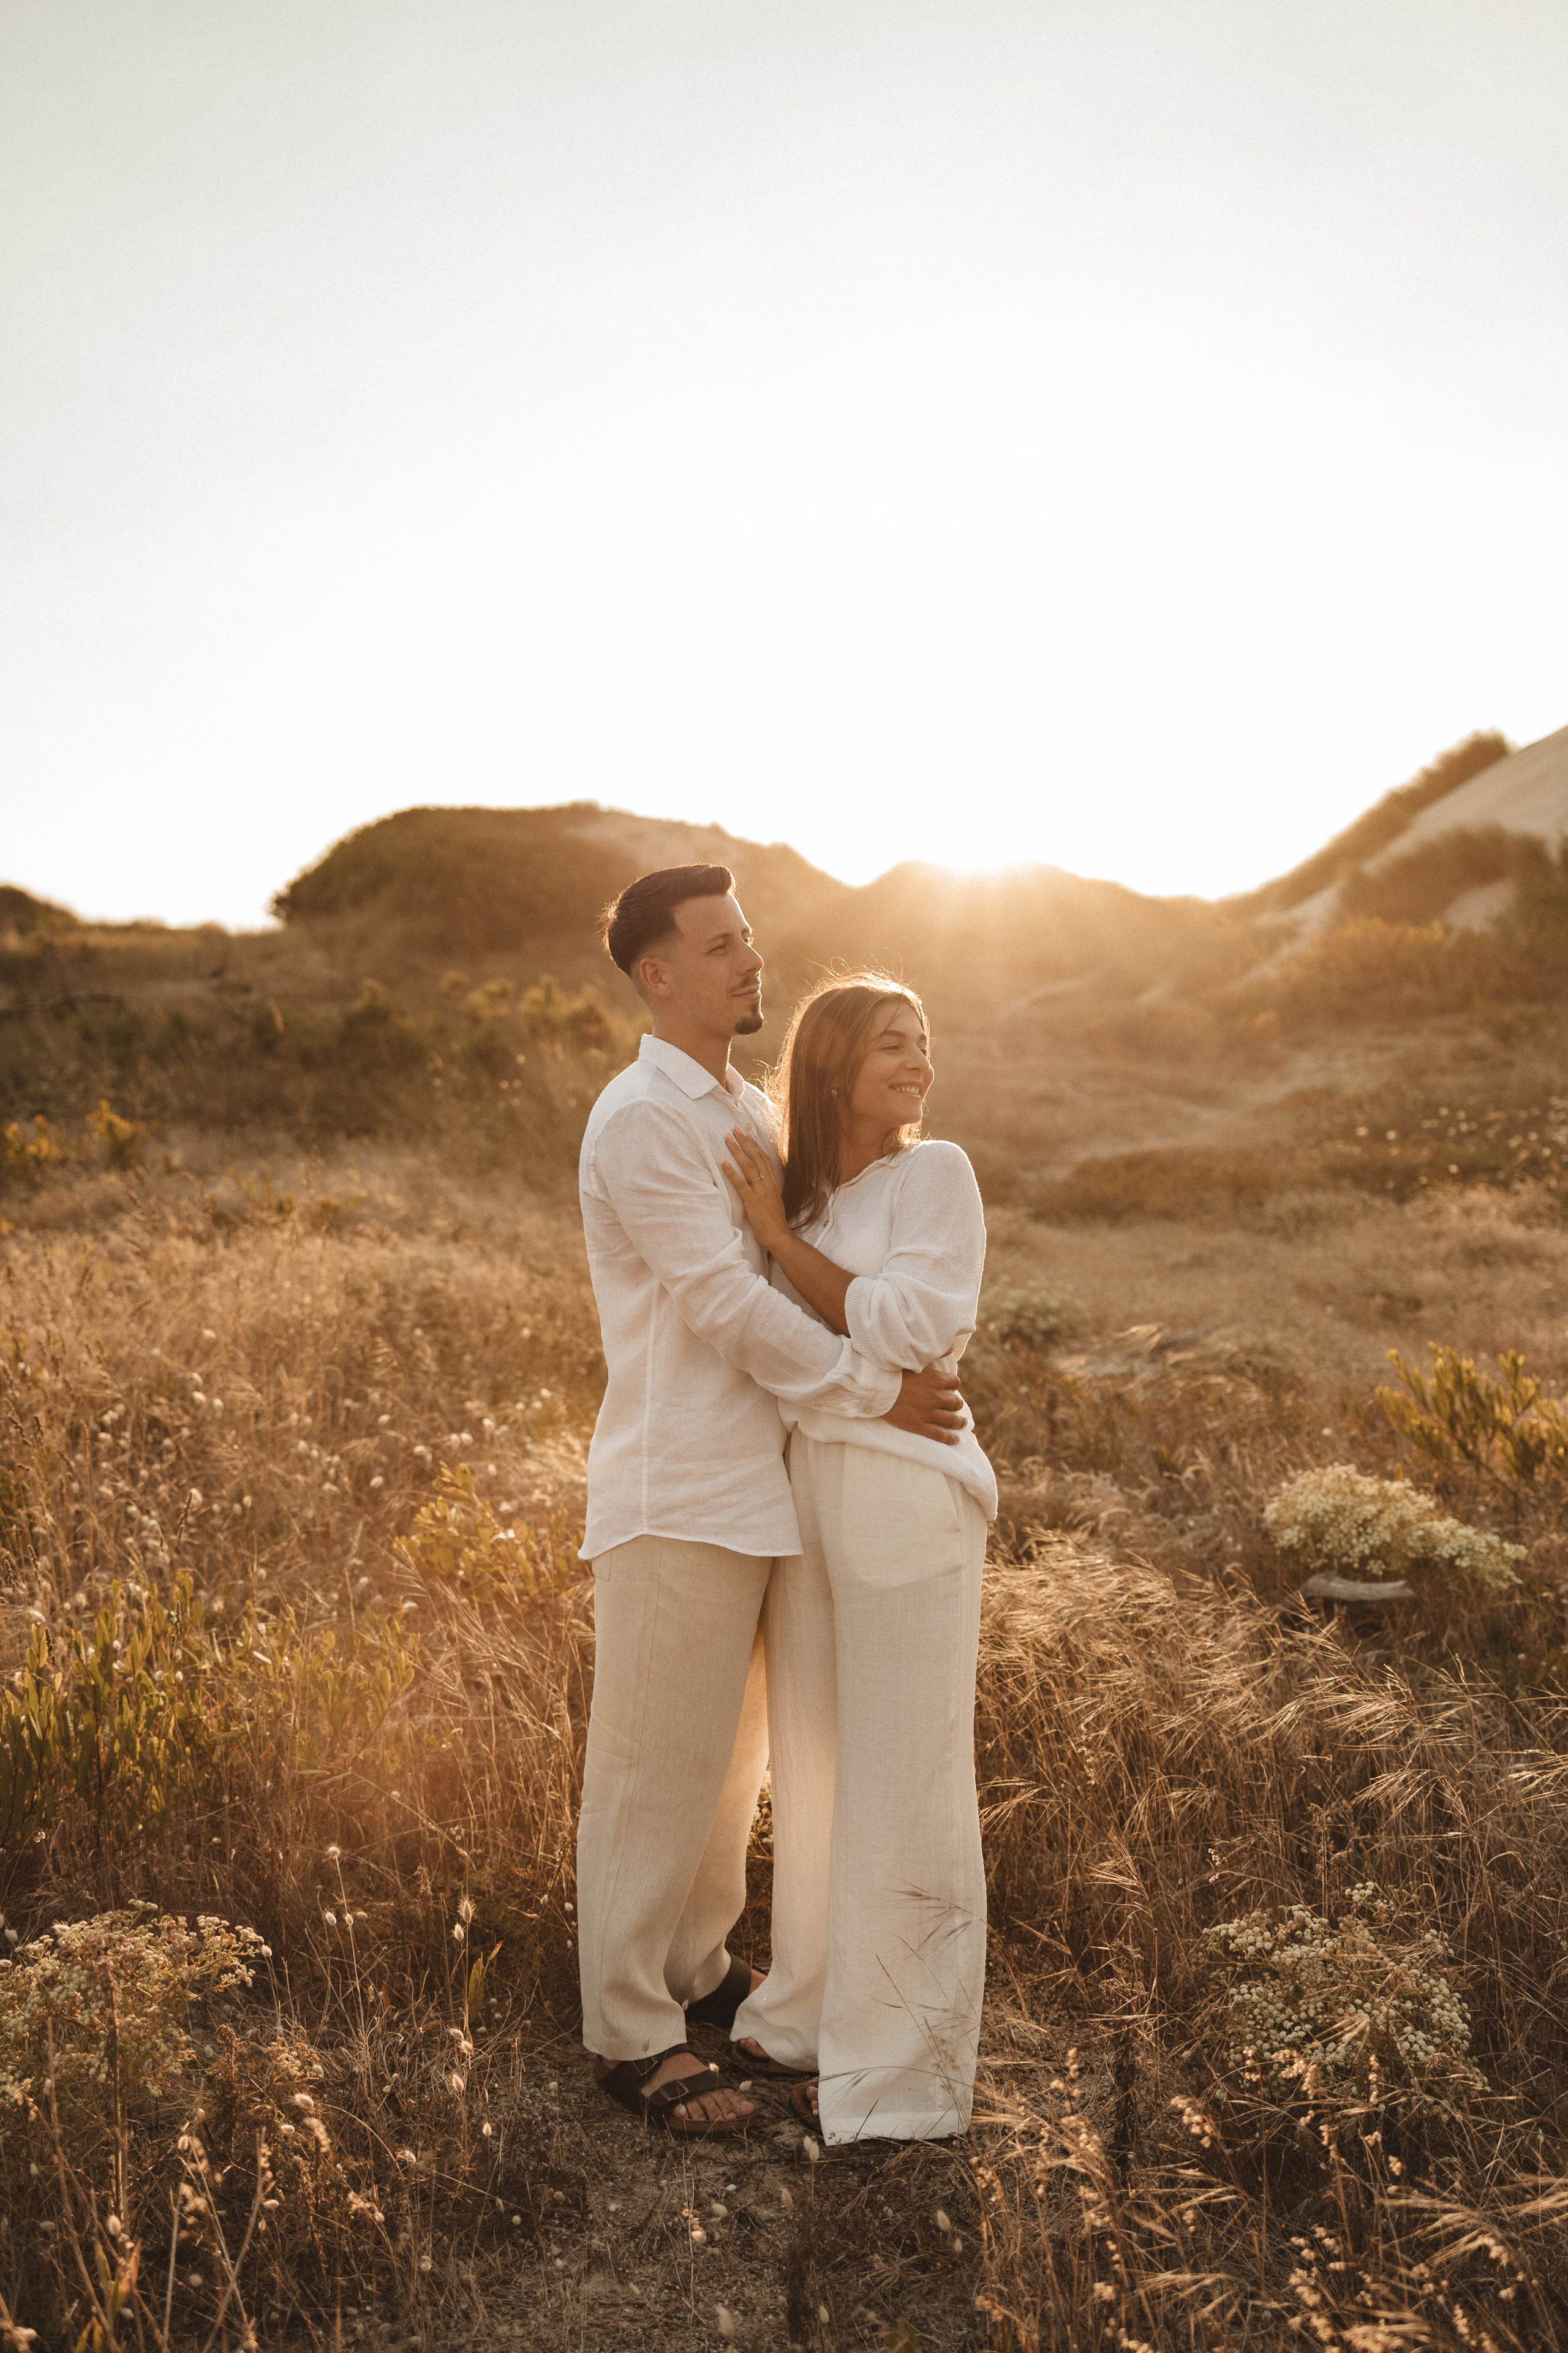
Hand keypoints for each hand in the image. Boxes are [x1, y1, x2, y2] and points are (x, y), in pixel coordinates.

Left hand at [722, 1126, 790, 1252]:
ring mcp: (760, 1191)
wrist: (779, 1236)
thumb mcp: (773, 1201)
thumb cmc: (774, 1222)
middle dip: (745, 1142)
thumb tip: (759, 1183)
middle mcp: (767, 1183)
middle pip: (756, 1157)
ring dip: (737, 1151)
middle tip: (734, 1129)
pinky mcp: (752, 1201)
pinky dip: (732, 1172)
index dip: (755, 1145)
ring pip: (749, 1166)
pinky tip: (723, 1163)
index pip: (764, 1159)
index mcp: (772, 1183)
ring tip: (727, 1140)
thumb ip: (766, 1190)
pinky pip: (740, 1184)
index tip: (748, 1134)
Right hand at [884, 1363, 965, 1444]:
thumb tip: (951, 1347)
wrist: (876, 1389)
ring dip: (959, 1422)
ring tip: (961, 1423)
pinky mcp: (919, 1426)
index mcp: (935, 1380)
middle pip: (955, 1402)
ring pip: (951, 1420)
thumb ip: (935, 1355)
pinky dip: (949, 1438)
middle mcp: (935, 1397)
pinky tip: (955, 1440)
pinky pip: (939, 1435)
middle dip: (956, 1404)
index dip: (953, 1385)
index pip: (955, 1382)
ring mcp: (928, 1413)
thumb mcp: (915, 1361)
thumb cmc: (893, 1373)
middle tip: (955, 1405)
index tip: (950, 1387)